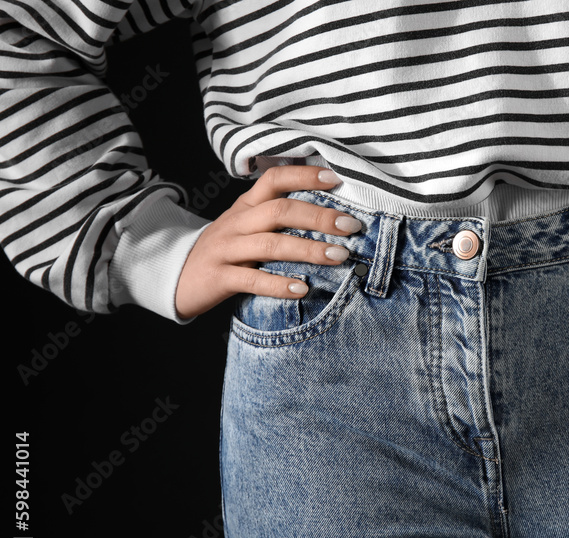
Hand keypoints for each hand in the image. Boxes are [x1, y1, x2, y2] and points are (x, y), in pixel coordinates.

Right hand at [175, 165, 361, 318]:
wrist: (176, 277)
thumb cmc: (225, 252)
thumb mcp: (246, 227)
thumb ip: (278, 218)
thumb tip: (331, 215)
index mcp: (245, 206)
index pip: (273, 179)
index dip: (303, 175)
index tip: (335, 178)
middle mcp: (236, 223)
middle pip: (279, 211)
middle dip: (319, 217)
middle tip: (351, 225)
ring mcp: (226, 250)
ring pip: (270, 245)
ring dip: (308, 250)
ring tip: (340, 256)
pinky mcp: (219, 278)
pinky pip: (251, 280)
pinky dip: (279, 284)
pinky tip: (303, 289)